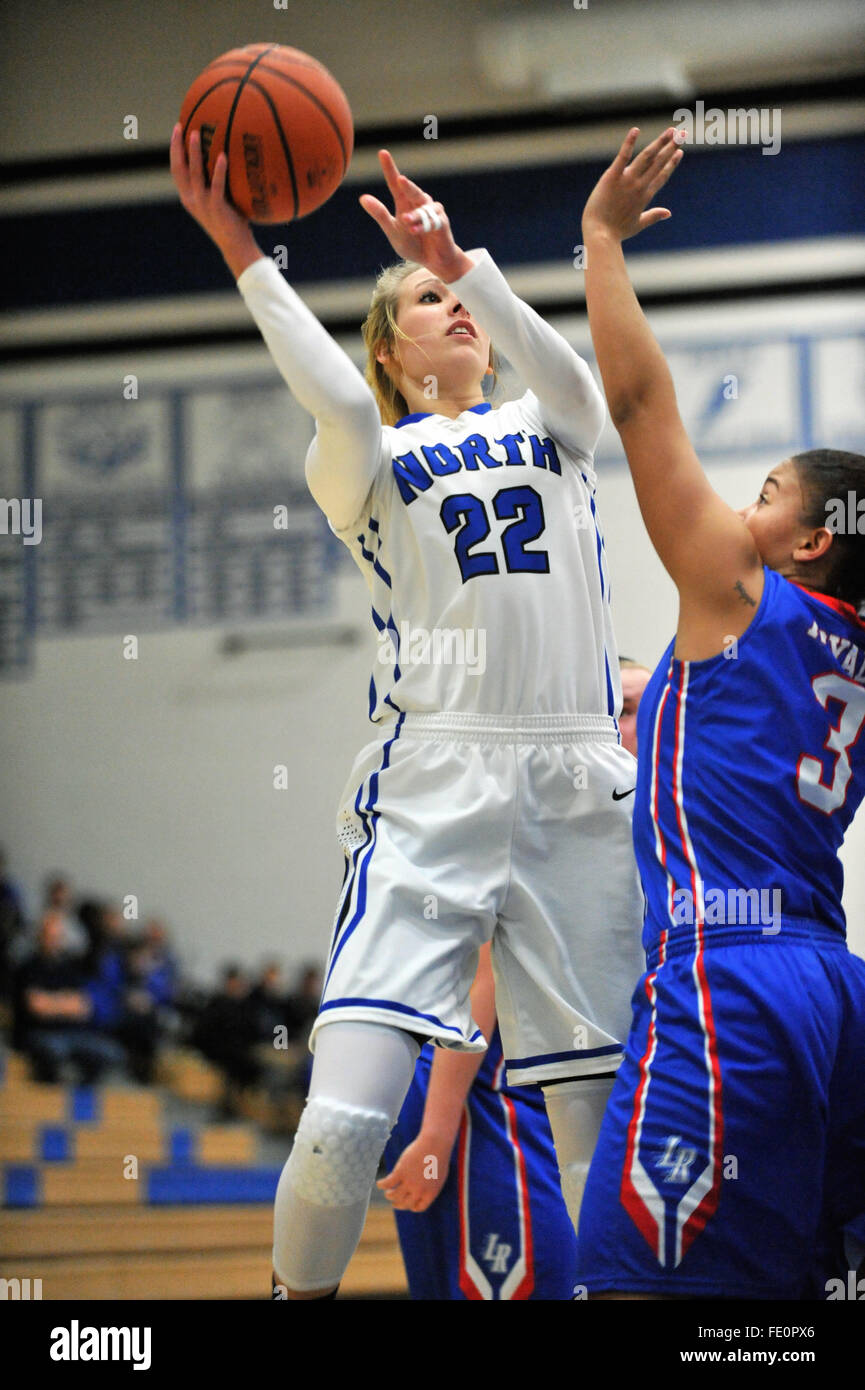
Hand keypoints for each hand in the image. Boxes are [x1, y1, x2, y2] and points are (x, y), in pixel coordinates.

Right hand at [169, 124, 260, 277]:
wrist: (235, 245)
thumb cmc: (230, 220)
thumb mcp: (216, 200)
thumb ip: (214, 183)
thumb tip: (224, 156)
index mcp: (188, 197)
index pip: (176, 170)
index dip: (174, 150)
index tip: (177, 130)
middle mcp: (191, 199)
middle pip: (179, 168)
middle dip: (178, 146)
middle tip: (181, 126)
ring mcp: (202, 204)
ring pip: (194, 173)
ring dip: (193, 152)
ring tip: (196, 133)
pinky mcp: (217, 208)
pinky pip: (217, 185)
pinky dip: (219, 170)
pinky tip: (223, 155)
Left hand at [359, 151, 472, 282]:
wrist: (433, 260)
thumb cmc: (413, 244)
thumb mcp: (392, 231)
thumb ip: (380, 215)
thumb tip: (363, 198)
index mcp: (404, 204)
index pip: (395, 184)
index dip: (389, 168)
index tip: (382, 153)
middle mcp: (418, 204)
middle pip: (412, 190)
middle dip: (407, 185)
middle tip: (400, 179)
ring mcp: (431, 212)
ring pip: (422, 208)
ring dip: (414, 216)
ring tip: (406, 222)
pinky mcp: (442, 223)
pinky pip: (432, 221)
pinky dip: (423, 225)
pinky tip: (415, 230)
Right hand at [376, 1134, 450, 1211]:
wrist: (435, 1144)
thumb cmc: (439, 1156)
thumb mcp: (439, 1175)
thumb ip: (431, 1185)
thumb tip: (425, 1190)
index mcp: (430, 1193)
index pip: (418, 1207)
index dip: (411, 1206)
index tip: (407, 1204)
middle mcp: (419, 1191)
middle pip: (405, 1204)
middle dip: (398, 1205)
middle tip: (394, 1203)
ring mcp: (409, 1182)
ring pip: (394, 1195)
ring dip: (389, 1196)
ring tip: (388, 1193)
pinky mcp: (401, 1172)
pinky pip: (388, 1183)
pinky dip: (382, 1185)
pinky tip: (379, 1184)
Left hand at [582, 127, 683, 243]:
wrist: (600, 234)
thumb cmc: (616, 232)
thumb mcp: (637, 224)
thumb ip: (653, 216)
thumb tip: (668, 213)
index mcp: (645, 196)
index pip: (662, 176)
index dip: (671, 163)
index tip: (680, 152)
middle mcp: (639, 186)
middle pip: (659, 162)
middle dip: (671, 147)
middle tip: (682, 134)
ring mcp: (627, 180)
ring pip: (647, 157)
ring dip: (660, 142)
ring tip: (671, 131)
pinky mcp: (612, 177)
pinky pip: (623, 156)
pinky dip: (629, 143)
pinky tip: (636, 130)